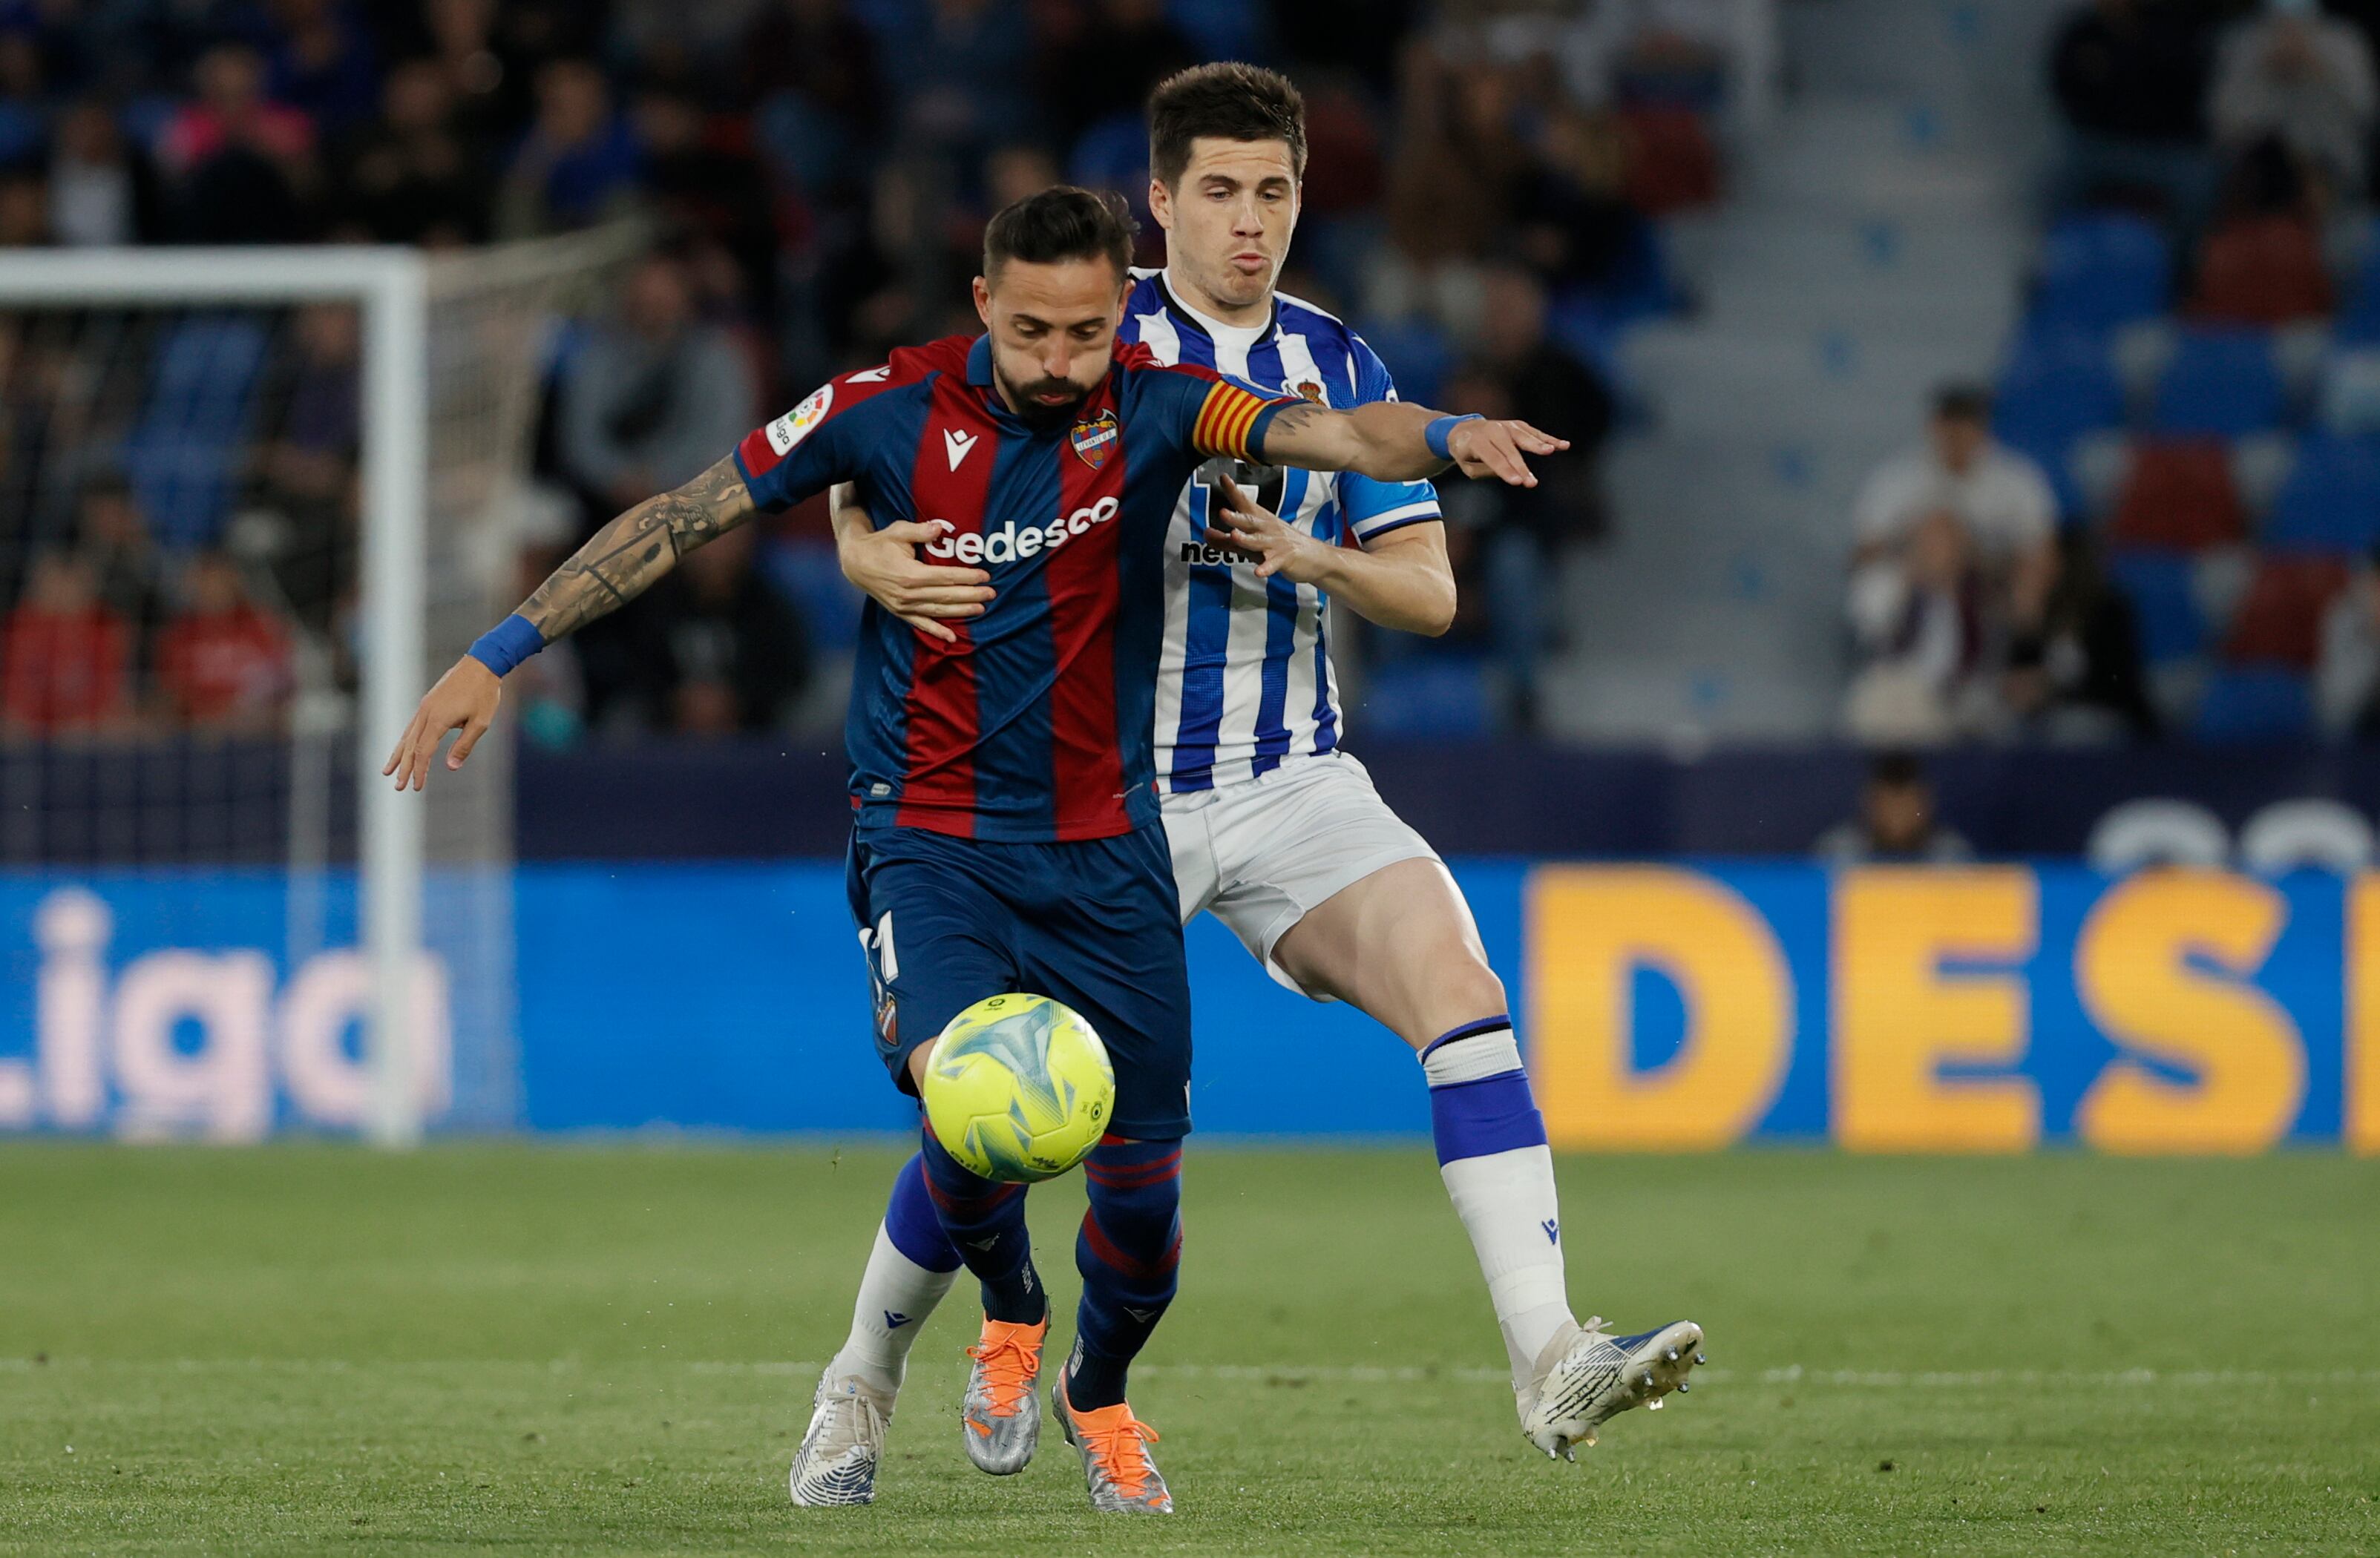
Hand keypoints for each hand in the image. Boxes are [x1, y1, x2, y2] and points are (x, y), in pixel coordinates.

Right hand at [382, 656, 500, 790]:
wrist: (481, 664)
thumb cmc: (484, 693)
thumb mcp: (481, 722)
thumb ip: (464, 745)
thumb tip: (451, 767)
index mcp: (438, 719)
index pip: (423, 751)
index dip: (419, 770)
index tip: (416, 787)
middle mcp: (426, 713)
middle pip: (410, 746)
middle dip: (403, 768)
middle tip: (397, 787)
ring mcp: (425, 707)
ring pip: (407, 735)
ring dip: (398, 755)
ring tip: (387, 770)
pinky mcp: (428, 702)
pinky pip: (413, 725)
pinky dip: (406, 740)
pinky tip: (403, 748)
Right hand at [837, 514, 993, 643]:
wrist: (855, 563)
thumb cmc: (880, 544)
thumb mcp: (898, 531)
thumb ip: (921, 531)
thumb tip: (940, 528)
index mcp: (911, 573)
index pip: (946, 577)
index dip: (967, 577)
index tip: (985, 576)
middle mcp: (909, 593)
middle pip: (946, 595)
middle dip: (971, 595)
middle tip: (992, 594)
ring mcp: (904, 606)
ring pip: (938, 610)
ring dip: (961, 611)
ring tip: (981, 609)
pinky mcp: (900, 612)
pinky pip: (921, 624)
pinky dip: (937, 631)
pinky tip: (952, 637)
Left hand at [1206, 474, 1333, 584]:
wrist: (1316, 557)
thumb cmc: (1280, 546)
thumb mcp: (1252, 544)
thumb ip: (1227, 541)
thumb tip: (1205, 533)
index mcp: (1260, 521)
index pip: (1245, 504)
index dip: (1234, 491)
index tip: (1223, 478)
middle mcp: (1267, 529)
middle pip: (1250, 522)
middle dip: (1236, 517)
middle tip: (1222, 512)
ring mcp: (1276, 544)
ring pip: (1259, 541)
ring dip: (1246, 539)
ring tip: (1234, 536)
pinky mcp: (1285, 559)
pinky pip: (1273, 564)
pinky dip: (1266, 567)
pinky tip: (1258, 572)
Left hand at [1446, 418, 1568, 487]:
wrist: (1464, 430)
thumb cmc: (1467, 454)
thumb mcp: (1468, 467)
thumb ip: (1485, 470)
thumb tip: (1509, 471)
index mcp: (1476, 441)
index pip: (1493, 458)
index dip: (1505, 470)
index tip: (1517, 482)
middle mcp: (1492, 430)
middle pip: (1510, 450)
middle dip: (1521, 467)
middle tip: (1532, 483)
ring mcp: (1506, 426)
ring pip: (1524, 437)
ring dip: (1538, 444)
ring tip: (1551, 450)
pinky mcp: (1517, 425)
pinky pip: (1534, 433)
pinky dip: (1548, 438)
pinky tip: (1563, 445)